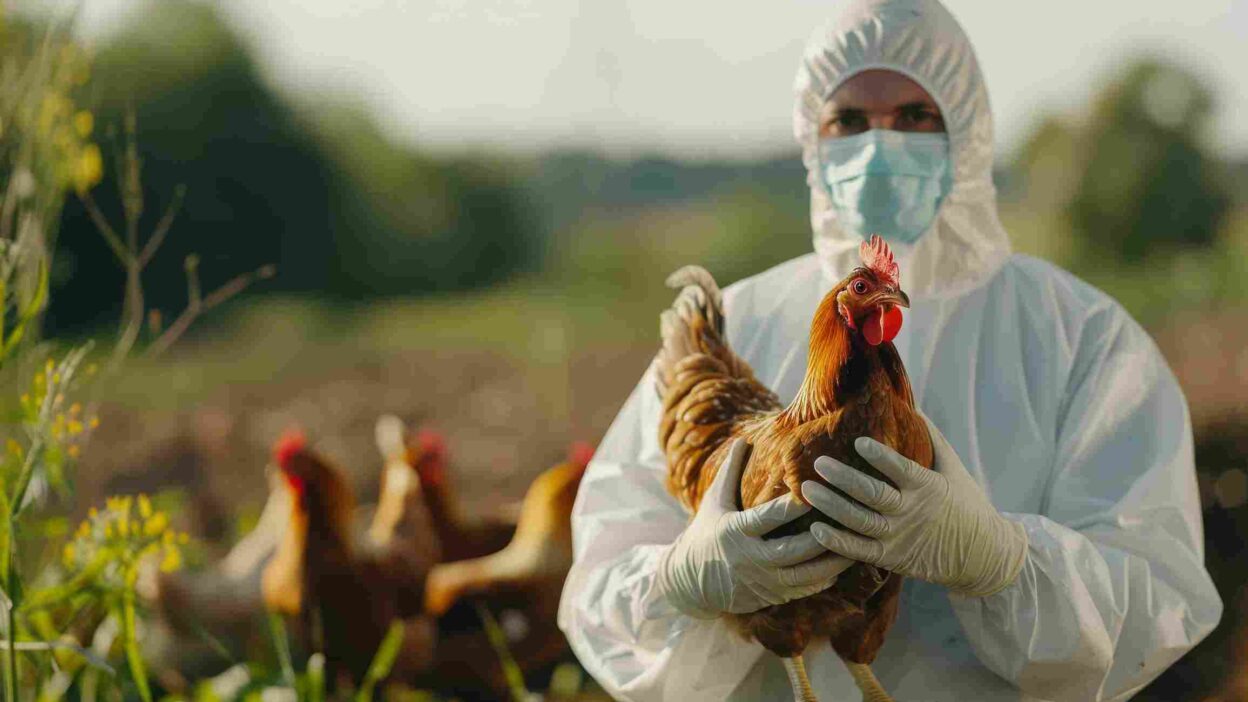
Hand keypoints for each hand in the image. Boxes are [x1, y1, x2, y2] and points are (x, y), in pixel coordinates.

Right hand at [656, 438, 853, 617]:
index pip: (769, 517)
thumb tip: (744, 439)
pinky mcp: (770, 596)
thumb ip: (731, 472)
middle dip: (822, 536)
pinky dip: (824, 579)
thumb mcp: (714, 502)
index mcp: (735, 531)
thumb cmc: (706, 533)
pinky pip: (803, 590)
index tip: (817, 490)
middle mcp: (750, 559)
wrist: (690, 582)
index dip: (793, 506)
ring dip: (832, 562)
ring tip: (856, 545)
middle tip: (849, 519)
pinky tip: (842, 566)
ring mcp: (762, 581)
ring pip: (804, 575)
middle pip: (793, 550)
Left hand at [802, 415, 1027, 596]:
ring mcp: (900, 537)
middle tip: (818, 462)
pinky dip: (836, 541)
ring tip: (806, 489)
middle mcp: (912, 512)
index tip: (857, 441)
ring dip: (831, 505)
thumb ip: (934, 440)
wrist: (984, 556)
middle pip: (872, 494)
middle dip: (843, 477)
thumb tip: (913, 407)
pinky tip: (815, 529)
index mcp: (928, 487)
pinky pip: (859, 551)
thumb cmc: (967, 504)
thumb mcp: (954, 470)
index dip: (879, 456)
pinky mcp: (892, 558)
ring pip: (859, 521)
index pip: (900, 469)